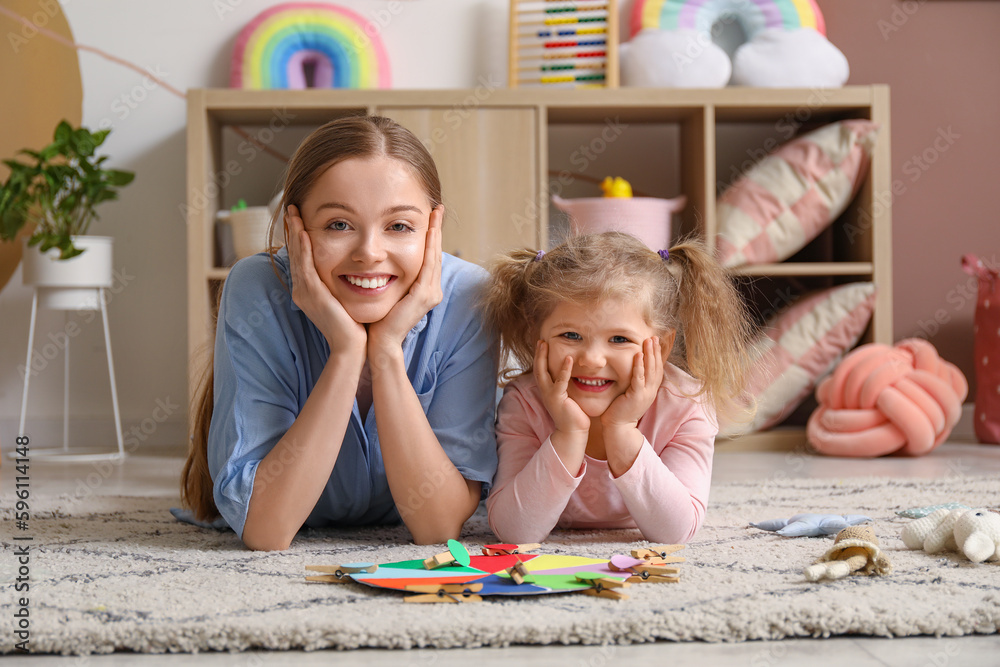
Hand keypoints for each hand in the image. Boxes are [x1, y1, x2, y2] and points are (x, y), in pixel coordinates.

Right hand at [285, 205, 365, 355]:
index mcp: (307, 291)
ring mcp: (304, 292)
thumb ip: (340, 284)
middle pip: (295, 254)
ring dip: (295, 233)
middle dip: (293, 230)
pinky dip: (304, 249)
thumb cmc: (352, 325)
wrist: (351, 347)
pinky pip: (306, 267)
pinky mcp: (312, 295)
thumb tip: (350, 271)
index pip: (301, 258)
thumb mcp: (343, 299)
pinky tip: (304, 234)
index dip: (299, 238)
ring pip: (297, 257)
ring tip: (294, 213)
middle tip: (291, 209)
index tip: (300, 219)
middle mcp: (301, 290)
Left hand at [367, 205, 443, 355]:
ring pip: (434, 256)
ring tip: (435, 214)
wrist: (380, 343)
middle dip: (437, 229)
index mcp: (425, 289)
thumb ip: (391, 278)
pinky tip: (430, 231)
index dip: (431, 237)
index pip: (429, 257)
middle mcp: (432, 290)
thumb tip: (381, 261)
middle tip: (437, 208)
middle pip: (435, 253)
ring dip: (436, 233)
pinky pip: (428, 265)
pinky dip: (430, 246)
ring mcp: (431, 293)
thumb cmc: (379, 321)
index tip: (430, 216)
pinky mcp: (424, 295)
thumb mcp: (388, 293)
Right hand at [534, 340, 590, 435]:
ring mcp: (549, 395)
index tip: (542, 344)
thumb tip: (575, 374)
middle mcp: (545, 391)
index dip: (541, 357)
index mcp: (547, 390)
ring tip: (545, 344)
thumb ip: (568, 385)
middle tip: (540, 340)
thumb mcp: (569, 396)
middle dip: (538, 354)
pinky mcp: (557, 398)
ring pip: (542, 372)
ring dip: (543, 357)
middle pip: (538, 368)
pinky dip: (564, 369)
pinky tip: (568, 358)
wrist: (573, 432)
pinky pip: (560, 381)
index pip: (541, 370)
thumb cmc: (574, 415)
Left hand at [601, 336, 663, 430]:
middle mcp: (651, 391)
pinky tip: (638, 355)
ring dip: (650, 354)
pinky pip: (639, 378)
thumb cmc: (622, 410)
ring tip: (649, 340)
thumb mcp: (632, 394)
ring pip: (650, 370)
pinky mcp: (636, 396)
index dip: (658, 355)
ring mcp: (645, 394)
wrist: (619, 427)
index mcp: (650, 390)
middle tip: (654, 336)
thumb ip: (635, 382)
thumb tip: (633, 370)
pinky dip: (639, 366)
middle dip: (656, 351)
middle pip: (656, 367)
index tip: (656, 342)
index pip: (657, 369)